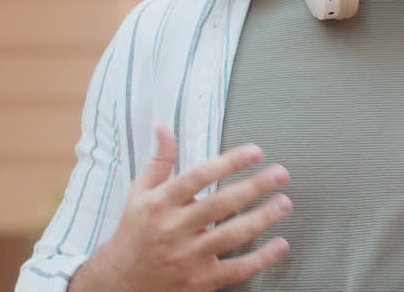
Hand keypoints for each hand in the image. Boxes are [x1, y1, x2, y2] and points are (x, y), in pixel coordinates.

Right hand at [72, 124, 292, 291]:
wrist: (120, 282)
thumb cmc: (134, 233)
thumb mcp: (140, 193)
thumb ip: (159, 160)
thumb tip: (163, 126)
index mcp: (160, 204)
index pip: (198, 176)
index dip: (229, 162)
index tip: (255, 152)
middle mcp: (174, 229)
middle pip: (220, 204)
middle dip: (254, 187)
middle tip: (280, 174)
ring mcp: (187, 257)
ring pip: (230, 235)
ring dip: (262, 219)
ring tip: (284, 203)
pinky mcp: (200, 281)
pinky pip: (236, 270)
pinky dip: (261, 259)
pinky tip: (280, 245)